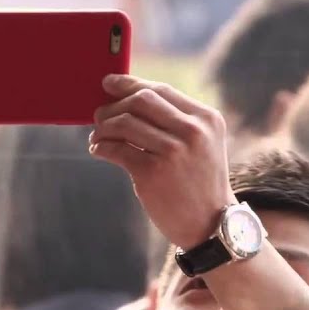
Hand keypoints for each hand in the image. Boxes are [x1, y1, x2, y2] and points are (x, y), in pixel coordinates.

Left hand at [89, 75, 235, 249]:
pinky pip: (117, 149)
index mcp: (207, 119)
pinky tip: (99, 150)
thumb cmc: (199, 182)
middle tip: (99, 115)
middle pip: (141, 100)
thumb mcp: (203, 144)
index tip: (109, 84)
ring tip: (97, 136)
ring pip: (125, 123)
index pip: (161, 89)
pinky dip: (101, 146)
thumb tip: (128, 99)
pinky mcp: (153, 173)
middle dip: (114, 105)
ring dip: (103, 127)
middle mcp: (193, 131)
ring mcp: (173, 152)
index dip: (130, 84)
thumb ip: (176, 121)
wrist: (211, 225)